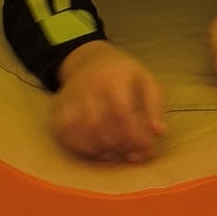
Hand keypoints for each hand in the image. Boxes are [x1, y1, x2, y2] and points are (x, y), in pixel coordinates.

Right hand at [51, 42, 166, 163]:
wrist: (88, 60)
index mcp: (113, 79)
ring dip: (100, 150)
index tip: (148, 150)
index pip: (122, 113)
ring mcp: (70, 98)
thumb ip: (155, 107)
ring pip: (81, 131)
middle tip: (132, 155)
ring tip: (115, 154)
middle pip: (100, 126)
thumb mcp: (146, 81)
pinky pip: (64, 133)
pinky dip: (80, 148)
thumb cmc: (124, 76)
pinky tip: (96, 151)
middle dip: (119, 146)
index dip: (136, 137)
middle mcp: (88, 87)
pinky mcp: (58, 108)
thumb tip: (158, 133)